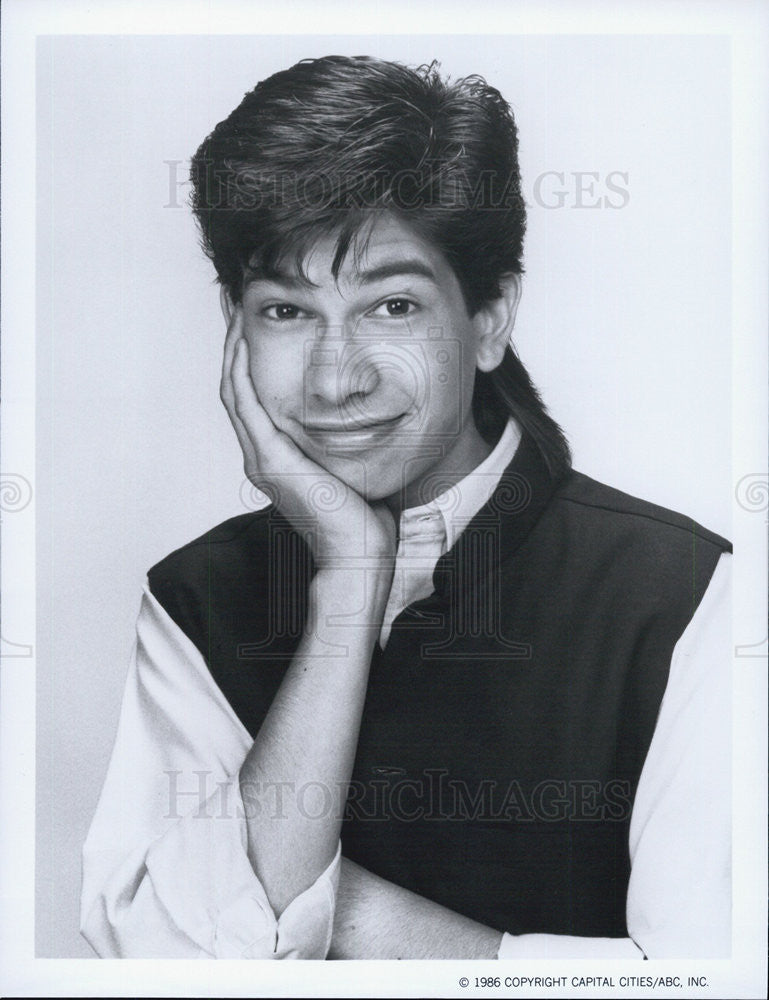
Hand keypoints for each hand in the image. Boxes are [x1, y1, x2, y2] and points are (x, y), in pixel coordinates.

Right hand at [220, 305, 395, 569]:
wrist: (359, 558)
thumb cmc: (363, 521)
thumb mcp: (352, 470)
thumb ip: (350, 445)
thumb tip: (373, 422)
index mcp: (279, 459)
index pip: (256, 400)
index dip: (252, 362)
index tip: (259, 327)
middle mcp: (263, 457)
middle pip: (238, 389)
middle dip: (236, 347)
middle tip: (239, 308)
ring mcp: (262, 459)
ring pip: (234, 391)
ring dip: (232, 351)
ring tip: (236, 314)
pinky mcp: (270, 461)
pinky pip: (245, 406)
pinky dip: (240, 371)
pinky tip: (243, 341)